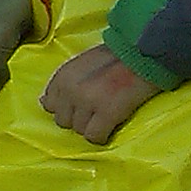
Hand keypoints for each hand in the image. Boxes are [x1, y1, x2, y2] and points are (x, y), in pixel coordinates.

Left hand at [41, 44, 159, 142]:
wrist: (146, 53)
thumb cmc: (119, 56)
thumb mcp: (83, 63)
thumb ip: (65, 82)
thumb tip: (44, 103)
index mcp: (63, 76)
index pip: (50, 105)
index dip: (67, 107)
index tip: (81, 105)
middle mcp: (70, 90)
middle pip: (64, 121)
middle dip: (79, 118)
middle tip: (97, 111)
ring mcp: (87, 102)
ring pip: (80, 130)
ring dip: (93, 126)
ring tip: (107, 117)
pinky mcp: (107, 112)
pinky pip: (95, 136)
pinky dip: (103, 136)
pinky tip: (112, 126)